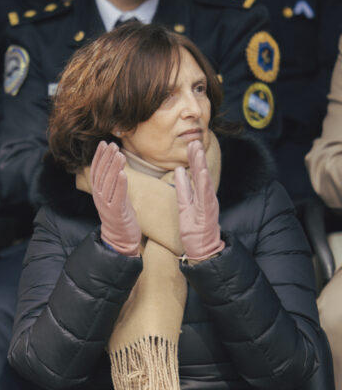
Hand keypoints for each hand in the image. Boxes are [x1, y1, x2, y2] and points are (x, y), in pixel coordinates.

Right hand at [89, 141, 141, 255]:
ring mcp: (107, 205)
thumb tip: (116, 165)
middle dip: (106, 158)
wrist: (121, 239)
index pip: (96, 171)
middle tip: (112, 145)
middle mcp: (100, 197)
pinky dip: (120, 184)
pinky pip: (117, 196)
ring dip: (113, 168)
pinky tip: (123, 173)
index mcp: (98, 193)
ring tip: (119, 154)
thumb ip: (113, 182)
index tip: (104, 144)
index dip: (99, 157)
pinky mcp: (116, 212)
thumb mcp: (115, 196)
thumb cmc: (120, 215)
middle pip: (101, 175)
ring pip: (108, 183)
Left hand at [175, 140, 224, 260]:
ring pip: (205, 182)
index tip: (191, 143)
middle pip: (202, 174)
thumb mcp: (184, 205)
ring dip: (201, 166)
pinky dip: (203, 183)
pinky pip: (205, 196)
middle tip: (195, 140)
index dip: (194, 158)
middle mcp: (207, 197)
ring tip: (197, 152)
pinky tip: (200, 172)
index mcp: (201, 195)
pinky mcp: (207, 213)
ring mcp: (209, 205)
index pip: (196, 173)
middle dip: (199, 157)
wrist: (202, 249)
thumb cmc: (194, 228)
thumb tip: (179, 170)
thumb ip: (183, 188)